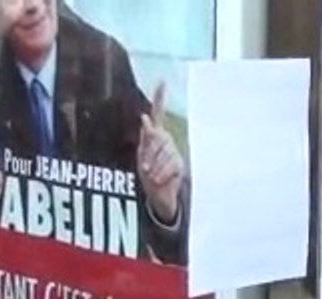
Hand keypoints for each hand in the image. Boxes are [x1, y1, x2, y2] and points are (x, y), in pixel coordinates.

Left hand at [137, 82, 185, 223]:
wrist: (158, 194)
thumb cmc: (147, 173)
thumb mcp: (141, 154)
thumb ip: (146, 136)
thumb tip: (145, 116)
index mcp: (156, 134)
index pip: (159, 113)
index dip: (161, 97)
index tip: (162, 81)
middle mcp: (167, 140)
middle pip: (157, 139)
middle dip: (149, 154)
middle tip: (146, 167)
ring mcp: (174, 152)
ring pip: (163, 154)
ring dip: (154, 167)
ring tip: (152, 175)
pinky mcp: (180, 164)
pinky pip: (169, 165)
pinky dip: (161, 173)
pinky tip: (159, 178)